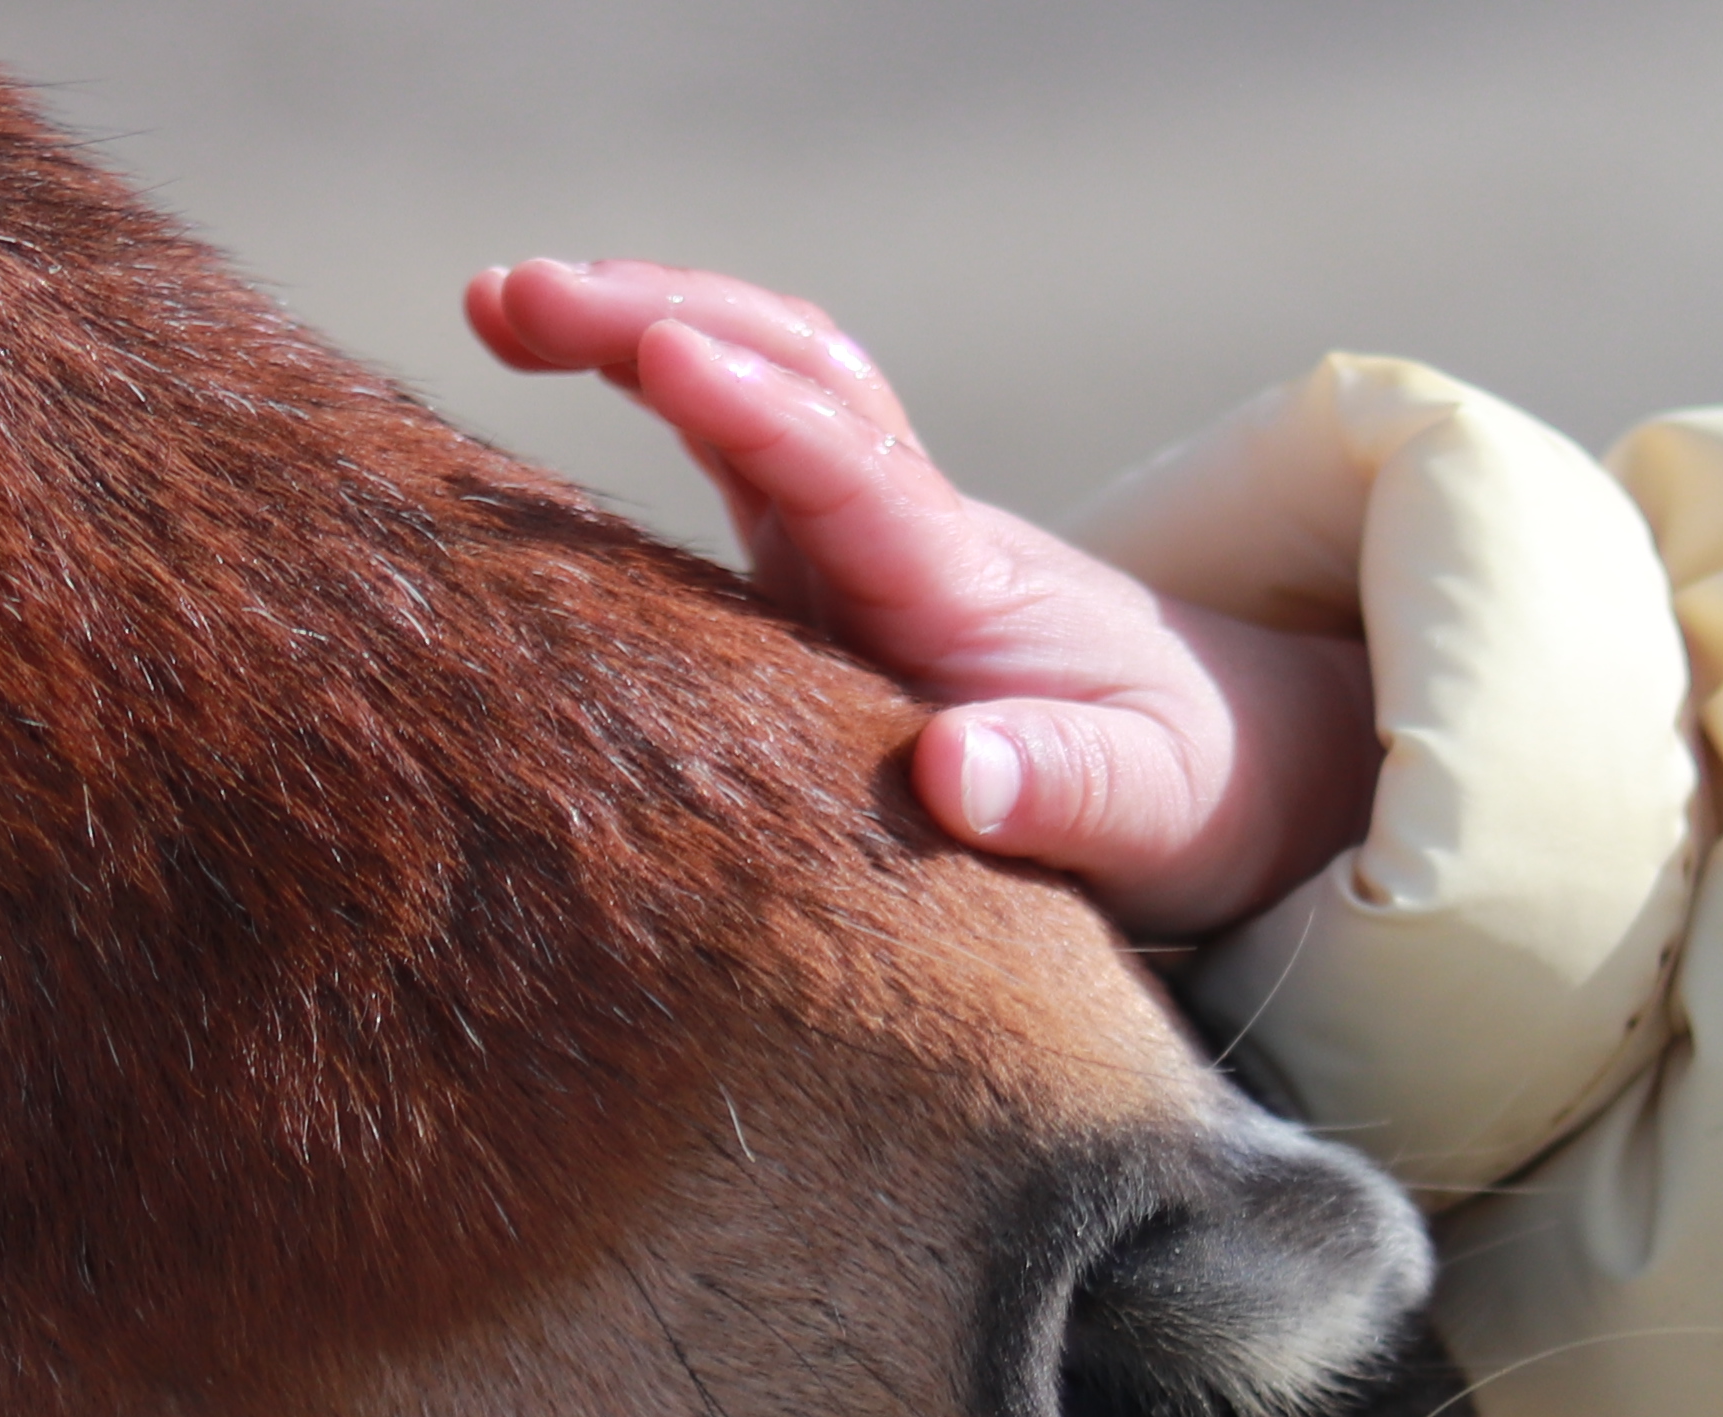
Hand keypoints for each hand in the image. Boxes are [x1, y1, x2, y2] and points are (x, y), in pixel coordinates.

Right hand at [467, 258, 1376, 938]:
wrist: (1227, 759)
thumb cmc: (1185, 791)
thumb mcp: (1152, 814)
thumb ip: (1064, 792)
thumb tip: (957, 775)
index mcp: (964, 588)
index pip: (850, 469)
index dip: (755, 409)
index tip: (663, 352)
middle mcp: (906, 537)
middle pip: (790, 372)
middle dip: (655, 314)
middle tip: (510, 296)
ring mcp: (862, 547)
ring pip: (756, 386)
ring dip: (636, 323)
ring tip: (495, 303)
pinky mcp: (830, 579)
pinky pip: (734, 453)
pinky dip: (649, 391)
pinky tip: (547, 385)